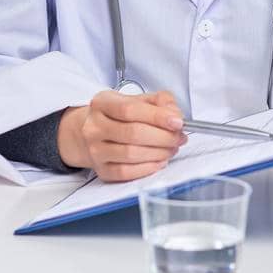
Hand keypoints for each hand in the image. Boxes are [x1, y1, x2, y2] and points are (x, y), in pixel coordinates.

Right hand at [57, 89, 186, 181]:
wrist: (94, 134)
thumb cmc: (120, 116)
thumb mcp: (138, 100)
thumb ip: (160, 101)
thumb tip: (175, 115)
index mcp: (102, 103)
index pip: (130, 109)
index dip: (157, 116)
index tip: (178, 122)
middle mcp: (94, 126)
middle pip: (133, 133)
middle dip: (163, 137)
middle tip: (179, 137)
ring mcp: (95, 150)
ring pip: (131, 154)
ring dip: (159, 153)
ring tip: (171, 148)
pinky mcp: (101, 170)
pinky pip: (126, 172)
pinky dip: (148, 168)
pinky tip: (159, 161)